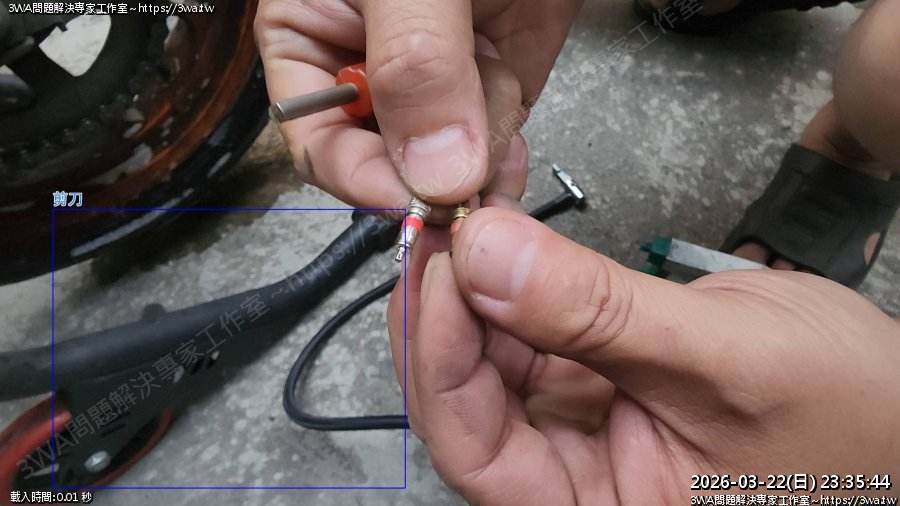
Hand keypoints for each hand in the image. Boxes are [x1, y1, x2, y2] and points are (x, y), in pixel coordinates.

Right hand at [255, 0, 582, 210]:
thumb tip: (432, 172)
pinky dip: (506, 151)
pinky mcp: (493, 80)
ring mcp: (437, 79)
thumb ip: (414, 64)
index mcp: (309, 33)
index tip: (410, 202)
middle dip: (427, 170)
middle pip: (385, 162)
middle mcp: (371, 66)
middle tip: (463, 178)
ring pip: (446, 162)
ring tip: (491, 87)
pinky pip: (494, 145)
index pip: (317, 138)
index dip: (361, 177)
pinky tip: (508, 139)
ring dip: (475, 153)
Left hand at [387, 206, 899, 504]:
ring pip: (493, 358)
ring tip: (471, 218)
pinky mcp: (594, 377)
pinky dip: (513, 278)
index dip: (443, 361)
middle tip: (443, 227)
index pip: (479, 453)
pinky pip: (531, 329)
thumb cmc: (850, 418)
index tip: (442, 267)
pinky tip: (504, 235)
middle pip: (470, 402)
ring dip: (474, 287)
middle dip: (447, 312)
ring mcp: (581, 425)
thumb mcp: (722, 357)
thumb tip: (485, 253)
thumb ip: (596, 312)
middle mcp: (575, 477)